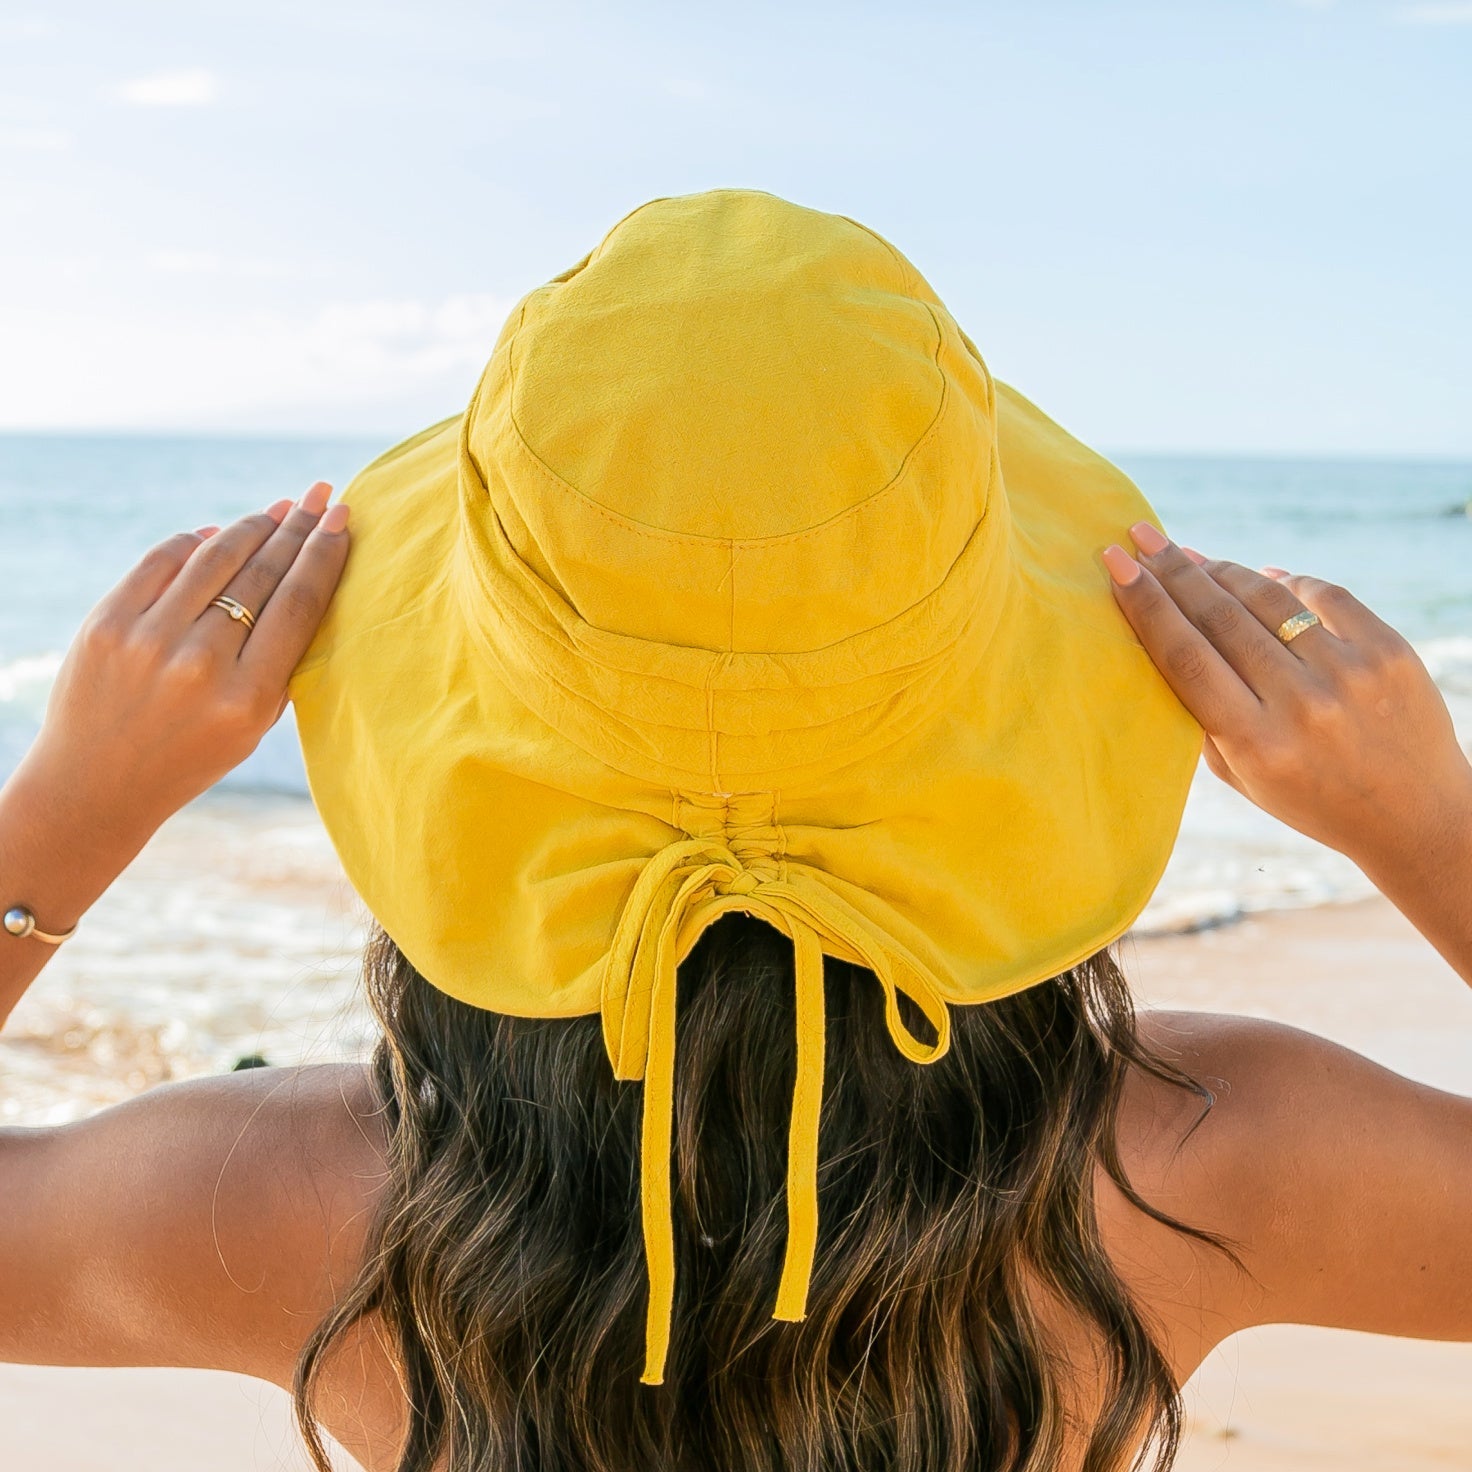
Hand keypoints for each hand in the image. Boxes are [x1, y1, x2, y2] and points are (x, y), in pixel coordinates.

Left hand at [19, 481, 349, 845]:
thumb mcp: (253, 725)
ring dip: (253, 526)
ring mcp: (148, 640)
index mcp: (248, 699)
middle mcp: (199, 665)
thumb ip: (281, 661)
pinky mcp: (106, 624)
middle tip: (322, 496)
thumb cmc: (191, 755)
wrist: (96, 786)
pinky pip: (161, 561)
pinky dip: (194, 542)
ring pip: (215, 558)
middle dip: (297, 527)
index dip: (324, 553)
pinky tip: (217, 533)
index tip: (343, 519)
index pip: (299, 604)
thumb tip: (303, 576)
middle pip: (263, 574)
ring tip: (278, 508)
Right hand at [1103, 522, 1471, 877]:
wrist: (1415, 815)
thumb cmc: (1309, 796)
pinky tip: (1263, 576)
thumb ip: (1201, 714)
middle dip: (1172, 570)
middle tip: (1141, 535)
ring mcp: (1349, 673)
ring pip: (1269, 599)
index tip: (1117, 563)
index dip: (1145, 604)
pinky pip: (1325, 596)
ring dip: (1222, 570)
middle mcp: (1302, 704)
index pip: (1185, 656)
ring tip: (1191, 554)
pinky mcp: (1389, 651)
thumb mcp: (1241, 774)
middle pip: (1219, 617)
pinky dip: (1288, 581)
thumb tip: (1162, 635)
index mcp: (1256, 742)